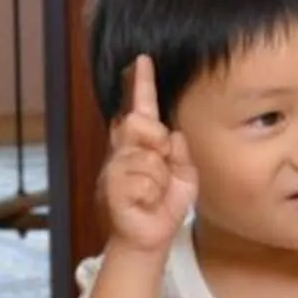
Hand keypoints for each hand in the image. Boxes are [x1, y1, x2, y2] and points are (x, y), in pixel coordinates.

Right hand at [97, 55, 195, 258]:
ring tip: (154, 194)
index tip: (144, 59)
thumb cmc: (165, 204)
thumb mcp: (185, 175)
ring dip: (159, 179)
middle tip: (161, 163)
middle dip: (155, 140)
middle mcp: (124, 152)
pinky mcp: (112, 190)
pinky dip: (153, 194)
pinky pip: (142, 181)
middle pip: (138, 123)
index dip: (142, 85)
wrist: (151, 238)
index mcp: (142, 145)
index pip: (142, 109)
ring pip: (146, 158)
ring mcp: (115, 171)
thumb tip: (171, 134)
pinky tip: (146, 203)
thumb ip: (181, 152)